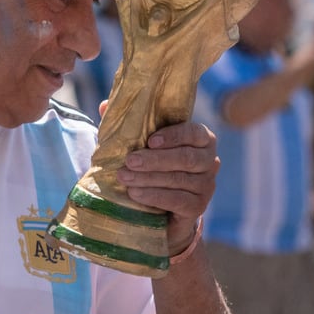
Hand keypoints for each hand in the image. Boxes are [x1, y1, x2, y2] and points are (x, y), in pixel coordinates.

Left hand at [116, 121, 217, 239]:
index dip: (174, 136)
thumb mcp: (141, 145)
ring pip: (179, 180)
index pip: (194, 133)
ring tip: (124, 177)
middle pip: (187, 158)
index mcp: (201, 139)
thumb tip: (104, 105)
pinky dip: (154, 196)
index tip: (150, 141)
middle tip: (129, 161)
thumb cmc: (151, 167)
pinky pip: (178, 201)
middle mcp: (209, 161)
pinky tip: (135, 194)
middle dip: (155, 159)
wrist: (159, 208)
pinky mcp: (198, 207)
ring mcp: (206, 185)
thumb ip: (128, 125)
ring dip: (148, 178)